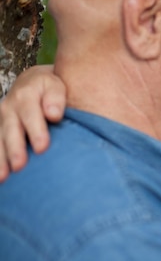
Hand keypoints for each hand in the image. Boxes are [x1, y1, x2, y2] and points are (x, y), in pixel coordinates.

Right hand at [0, 65, 65, 180]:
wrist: (31, 82)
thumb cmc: (50, 87)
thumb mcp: (55, 85)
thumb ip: (56, 98)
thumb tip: (54, 115)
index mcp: (25, 95)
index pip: (30, 114)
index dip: (35, 131)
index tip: (42, 147)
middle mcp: (9, 108)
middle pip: (11, 130)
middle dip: (15, 149)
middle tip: (20, 166)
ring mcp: (1, 119)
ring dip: (0, 159)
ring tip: (3, 177)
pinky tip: (0, 178)